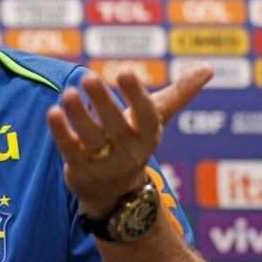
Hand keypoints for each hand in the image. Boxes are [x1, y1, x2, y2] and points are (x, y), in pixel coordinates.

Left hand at [45, 64, 212, 217]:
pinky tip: (53, 113)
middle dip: (103, 102)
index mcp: (148, 135)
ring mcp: (104, 164)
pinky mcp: (80, 171)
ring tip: (68, 93)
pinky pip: (70, 151)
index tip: (125, 71)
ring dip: (79, 115)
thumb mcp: (156, 120)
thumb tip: (209, 67)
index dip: (137, 95)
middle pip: (116, 126)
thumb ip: (178, 94)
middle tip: (89, 77)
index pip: (147, 116)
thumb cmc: (135, 142)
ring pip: (92, 138)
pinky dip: (61, 133)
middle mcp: (129, 152)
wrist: (117, 194)